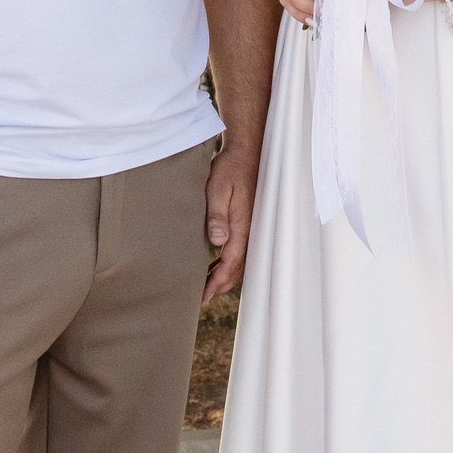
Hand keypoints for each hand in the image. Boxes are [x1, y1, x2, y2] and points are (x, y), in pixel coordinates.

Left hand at [203, 143, 258, 301]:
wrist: (246, 153)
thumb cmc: (230, 169)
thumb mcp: (218, 189)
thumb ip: (217, 215)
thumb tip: (217, 241)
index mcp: (243, 226)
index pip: (231, 263)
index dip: (217, 282)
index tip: (204, 295)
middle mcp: (250, 230)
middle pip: (237, 268)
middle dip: (221, 285)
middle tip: (202, 298)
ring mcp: (250, 227)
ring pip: (239, 261)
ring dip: (224, 276)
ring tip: (206, 287)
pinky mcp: (247, 222)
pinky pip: (239, 250)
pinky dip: (228, 263)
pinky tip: (216, 264)